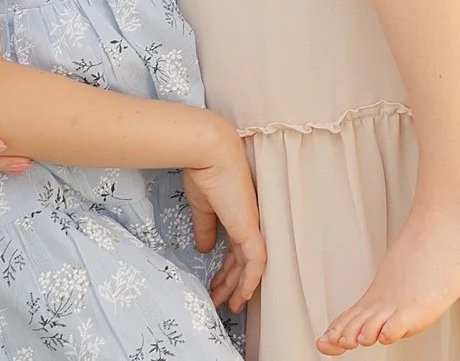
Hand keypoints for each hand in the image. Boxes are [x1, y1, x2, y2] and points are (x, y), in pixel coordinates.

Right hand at [183, 124, 267, 312]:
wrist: (208, 152)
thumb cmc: (204, 171)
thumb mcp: (202, 206)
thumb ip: (206, 228)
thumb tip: (205, 248)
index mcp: (238, 215)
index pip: (236, 249)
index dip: (227, 269)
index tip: (215, 284)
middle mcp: (249, 221)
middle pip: (243, 260)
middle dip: (230, 284)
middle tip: (220, 302)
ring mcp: (252, 224)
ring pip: (249, 265)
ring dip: (237, 287)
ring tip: (228, 306)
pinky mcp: (250, 228)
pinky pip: (256, 261)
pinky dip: (250, 280)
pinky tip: (242, 296)